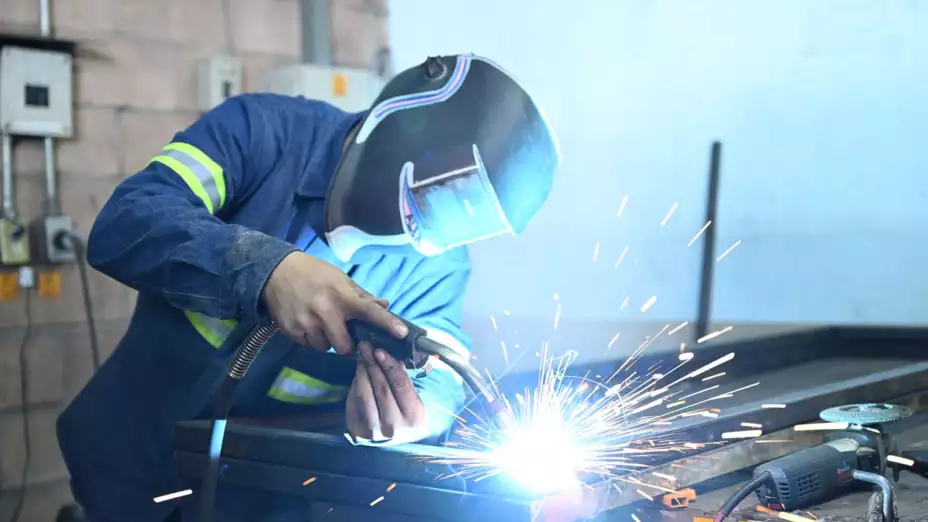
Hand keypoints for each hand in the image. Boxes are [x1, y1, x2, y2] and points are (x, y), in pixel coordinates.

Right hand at [263, 251, 407, 354]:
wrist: (276, 272)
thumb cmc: (315, 274)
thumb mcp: (340, 279)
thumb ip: (362, 296)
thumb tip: (385, 306)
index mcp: (342, 296)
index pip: (370, 312)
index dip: (387, 323)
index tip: (402, 334)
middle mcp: (325, 311)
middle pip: (345, 346)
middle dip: (346, 343)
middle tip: (342, 331)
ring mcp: (306, 322)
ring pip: (325, 348)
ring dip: (327, 341)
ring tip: (321, 324)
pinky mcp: (291, 330)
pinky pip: (308, 345)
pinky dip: (311, 339)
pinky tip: (307, 323)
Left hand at [346, 342, 427, 443]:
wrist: (396, 438)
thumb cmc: (407, 411)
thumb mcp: (412, 396)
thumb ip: (401, 377)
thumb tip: (389, 354)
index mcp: (414, 416)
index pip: (400, 385)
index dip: (389, 366)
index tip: (379, 350)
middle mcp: (395, 426)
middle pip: (382, 389)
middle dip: (373, 365)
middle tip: (365, 347)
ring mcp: (375, 431)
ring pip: (365, 396)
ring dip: (362, 373)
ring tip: (361, 357)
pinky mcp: (359, 432)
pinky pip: (355, 403)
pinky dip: (355, 385)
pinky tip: (358, 373)